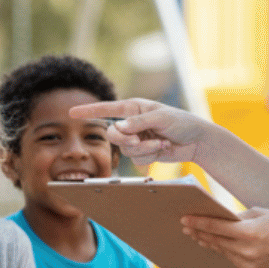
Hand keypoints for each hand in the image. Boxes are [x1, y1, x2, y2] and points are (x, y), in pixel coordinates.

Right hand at [67, 97, 217, 168]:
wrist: (197, 141)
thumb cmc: (181, 122)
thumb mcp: (161, 117)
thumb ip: (138, 122)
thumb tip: (119, 128)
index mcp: (133, 108)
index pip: (106, 109)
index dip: (88, 111)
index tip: (71, 112)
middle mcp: (131, 123)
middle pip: (113, 135)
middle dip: (127, 139)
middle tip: (140, 139)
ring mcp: (136, 139)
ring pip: (126, 149)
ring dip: (144, 148)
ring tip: (161, 143)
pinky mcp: (143, 153)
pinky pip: (136, 159)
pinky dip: (150, 155)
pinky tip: (163, 148)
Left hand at [182, 207, 268, 267]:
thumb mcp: (264, 214)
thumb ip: (241, 217)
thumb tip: (222, 220)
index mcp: (250, 233)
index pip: (216, 228)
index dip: (198, 223)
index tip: (185, 219)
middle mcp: (248, 252)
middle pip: (216, 242)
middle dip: (200, 234)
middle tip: (187, 228)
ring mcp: (250, 266)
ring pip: (224, 253)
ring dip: (212, 244)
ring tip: (200, 236)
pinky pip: (235, 262)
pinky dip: (229, 253)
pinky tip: (221, 247)